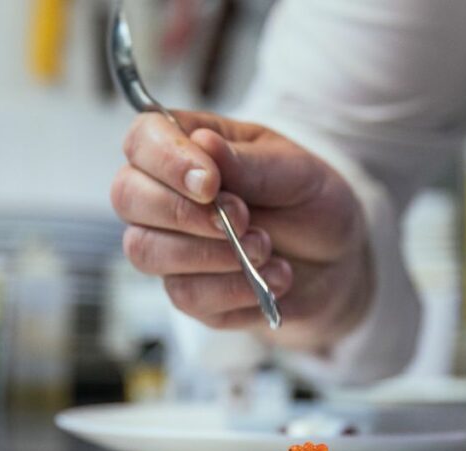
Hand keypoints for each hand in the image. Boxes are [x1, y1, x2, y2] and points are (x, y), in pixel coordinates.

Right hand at [111, 110, 372, 350]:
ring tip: (266, 248)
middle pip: (127, 197)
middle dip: (184, 212)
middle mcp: (166, 196)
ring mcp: (171, 248)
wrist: (338, 260)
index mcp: (188, 148)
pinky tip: (274, 277)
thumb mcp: (296, 171)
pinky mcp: (189, 294)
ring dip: (211, 254)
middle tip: (243, 218)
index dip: (166, 161)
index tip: (211, 182)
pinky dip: (236, 288)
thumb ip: (248, 162)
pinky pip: (188, 296)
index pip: (143, 140)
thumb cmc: (309, 203)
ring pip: (146, 251)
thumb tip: (203, 143)